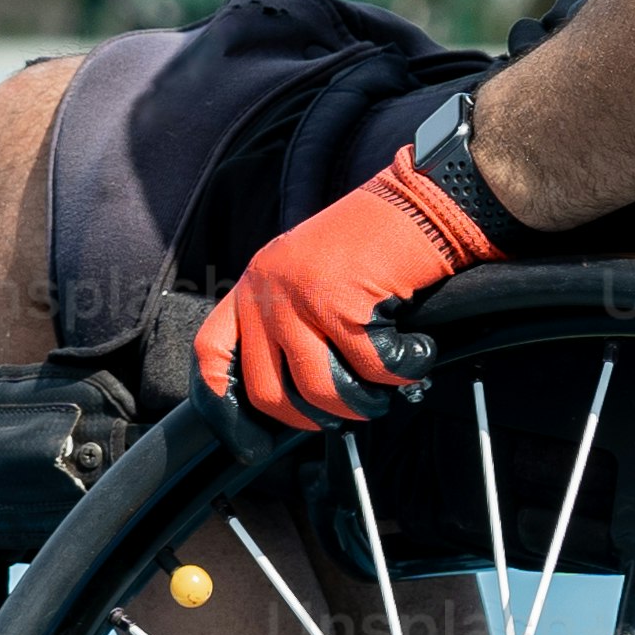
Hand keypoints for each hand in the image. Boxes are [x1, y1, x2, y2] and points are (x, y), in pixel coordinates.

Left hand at [192, 156, 497, 431]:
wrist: (422, 199)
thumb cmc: (378, 239)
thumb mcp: (311, 273)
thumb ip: (288, 319)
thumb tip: (294, 393)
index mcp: (256, 281)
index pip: (212, 350)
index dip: (224, 400)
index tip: (250, 435)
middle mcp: (267, 288)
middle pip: (267, 390)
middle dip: (312, 418)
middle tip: (347, 412)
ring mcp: (301, 296)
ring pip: (319, 389)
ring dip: (359, 404)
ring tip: (384, 392)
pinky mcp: (343, 303)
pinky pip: (368, 369)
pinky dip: (398, 372)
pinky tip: (415, 354)